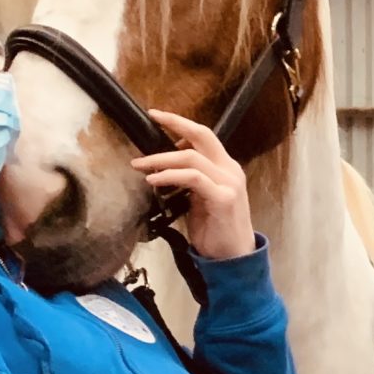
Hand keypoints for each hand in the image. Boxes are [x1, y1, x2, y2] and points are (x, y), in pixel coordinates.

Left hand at [137, 110, 255, 261]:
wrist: (234, 258)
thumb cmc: (216, 230)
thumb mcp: (200, 200)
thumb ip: (190, 181)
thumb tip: (165, 168)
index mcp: (225, 168)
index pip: (203, 137)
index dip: (180, 124)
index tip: (156, 116)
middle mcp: (230, 170)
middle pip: (202, 136)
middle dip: (175, 124)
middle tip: (151, 119)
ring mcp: (229, 183)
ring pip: (192, 157)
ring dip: (161, 158)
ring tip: (139, 164)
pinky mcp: (224, 198)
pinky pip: (193, 178)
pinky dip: (170, 176)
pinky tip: (153, 180)